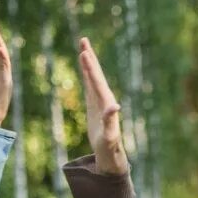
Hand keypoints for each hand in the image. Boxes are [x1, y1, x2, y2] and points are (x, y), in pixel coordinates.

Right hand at [77, 37, 129, 174]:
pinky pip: (90, 86)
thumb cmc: (110, 150)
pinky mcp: (96, 107)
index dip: (90, 68)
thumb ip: (110, 122)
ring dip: (89, 63)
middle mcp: (105, 100)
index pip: (97, 82)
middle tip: (84, 40)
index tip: (84, 53)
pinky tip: (84, 68)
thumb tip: (114, 107)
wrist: (111, 157)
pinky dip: (87, 75)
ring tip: (83, 47)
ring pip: (94, 78)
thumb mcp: (110, 137)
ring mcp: (100, 102)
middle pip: (97, 75)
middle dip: (90, 58)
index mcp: (107, 104)